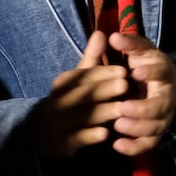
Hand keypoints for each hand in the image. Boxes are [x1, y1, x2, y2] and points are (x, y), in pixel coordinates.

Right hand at [37, 31, 127, 157]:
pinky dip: (90, 136)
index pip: (84, 76)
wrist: (49, 131)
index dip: (103, 73)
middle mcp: (58, 101)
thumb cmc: (73, 98)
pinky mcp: (62, 142)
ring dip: (102, 112)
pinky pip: (76, 139)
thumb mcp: (81, 78)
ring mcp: (58, 123)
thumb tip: (101, 32)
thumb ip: (92, 58)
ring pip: (81, 117)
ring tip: (122, 109)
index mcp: (64, 83)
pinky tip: (106, 134)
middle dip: (104, 90)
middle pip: (83, 95)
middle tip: (126, 86)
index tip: (124, 70)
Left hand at [108, 33, 175, 155]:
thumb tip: (112, 36)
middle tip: (122, 108)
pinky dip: (134, 147)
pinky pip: (149, 144)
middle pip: (161, 105)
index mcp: (164, 72)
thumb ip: (129, 45)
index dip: (152, 72)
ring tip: (117, 125)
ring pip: (156, 127)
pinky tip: (117, 145)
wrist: (164, 87)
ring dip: (138, 128)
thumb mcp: (141, 52)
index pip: (162, 72)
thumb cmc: (146, 67)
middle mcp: (168, 96)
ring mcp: (164, 116)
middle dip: (142, 108)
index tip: (136, 72)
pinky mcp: (156, 133)